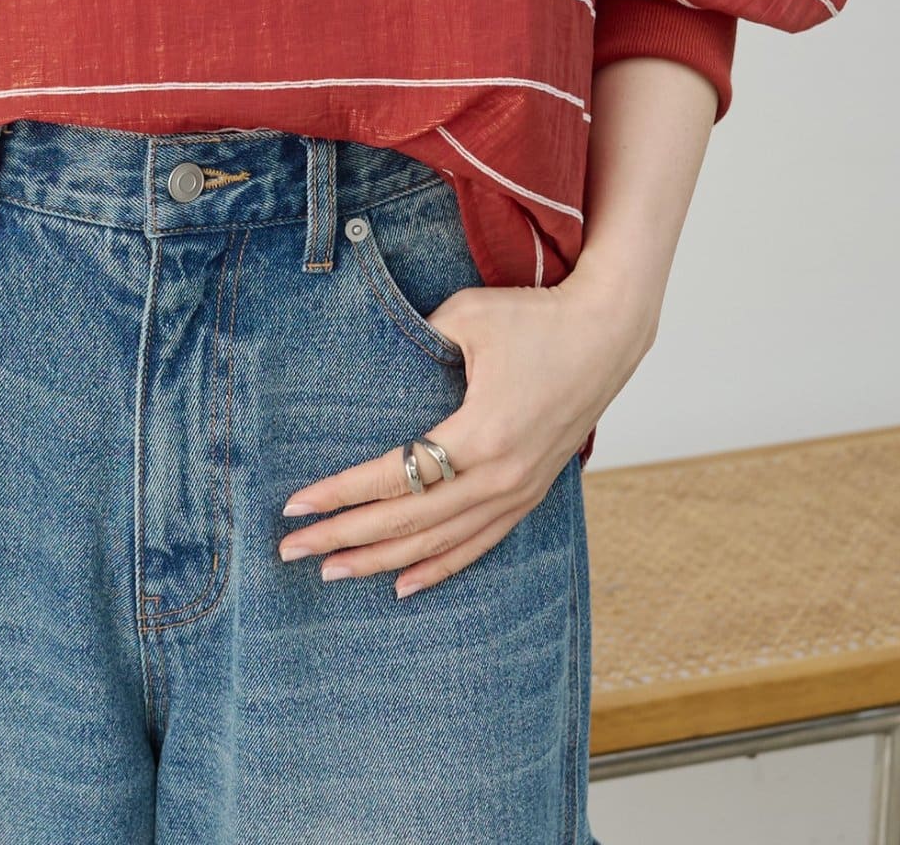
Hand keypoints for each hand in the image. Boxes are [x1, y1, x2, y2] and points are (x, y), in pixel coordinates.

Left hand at [275, 251, 657, 595]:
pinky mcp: (531, 492)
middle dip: (344, 536)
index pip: (393, 476)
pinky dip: (438, 567)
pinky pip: (479, 543)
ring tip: (331, 572)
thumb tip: (378, 364)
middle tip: (291, 550)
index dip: (340, 493)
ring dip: (381, 559)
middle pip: (408, 520)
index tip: (294, 506)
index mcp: (481, 433)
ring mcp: (519, 490)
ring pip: (439, 542)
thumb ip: (417, 339)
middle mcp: (501, 475)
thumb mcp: (467, 316)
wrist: (607, 333)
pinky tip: (403, 583)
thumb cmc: (535, 317)